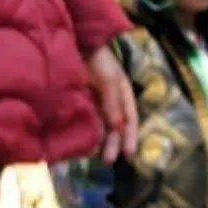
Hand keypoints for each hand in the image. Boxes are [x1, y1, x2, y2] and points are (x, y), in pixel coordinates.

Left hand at [84, 47, 139, 163]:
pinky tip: (82, 143)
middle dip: (113, 144)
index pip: (130, 120)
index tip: (128, 154)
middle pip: (114, 127)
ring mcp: (95, 102)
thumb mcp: (110, 80)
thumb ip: (113, 103)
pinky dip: (86, 132)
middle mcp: (111, 101)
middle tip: (108, 160)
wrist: (77, 46)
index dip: (130, 137)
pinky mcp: (80, 103)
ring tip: (95, 155)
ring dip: (99, 141)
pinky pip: (86, 121)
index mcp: (123, 95)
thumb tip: (118, 127)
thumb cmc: (99, 60)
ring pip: (100, 126)